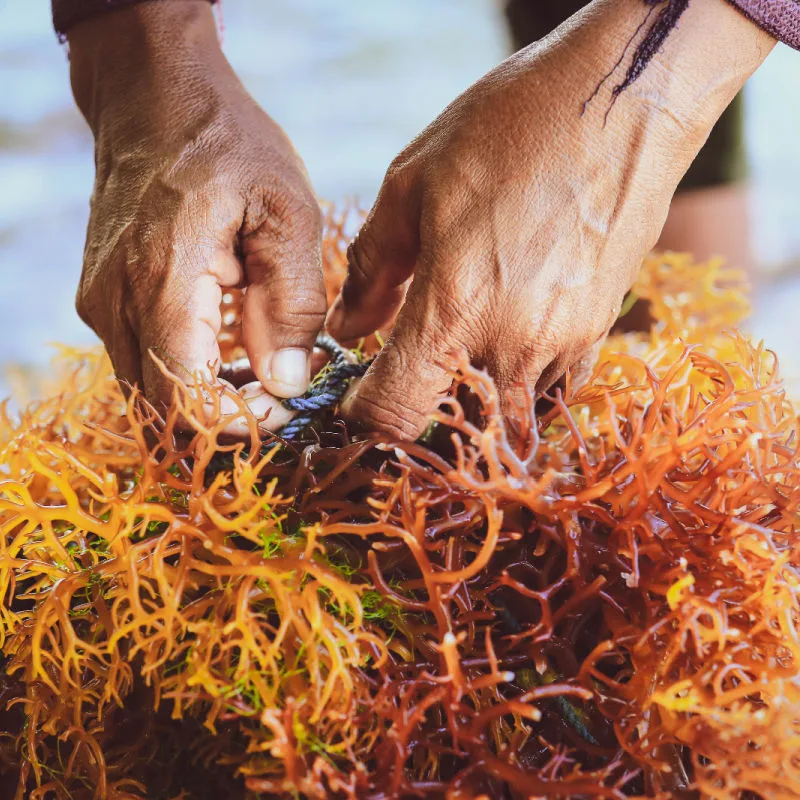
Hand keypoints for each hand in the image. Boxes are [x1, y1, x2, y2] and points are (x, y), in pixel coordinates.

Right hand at [68, 1, 324, 431]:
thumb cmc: (229, 147)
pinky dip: (191, 374)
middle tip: (284, 390)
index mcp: (162, 285)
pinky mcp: (103, 300)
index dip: (241, 422)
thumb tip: (288, 383)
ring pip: (152, 394)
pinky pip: (145, 363)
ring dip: (211, 399)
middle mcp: (116, 305)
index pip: (187, 403)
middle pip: (165, 412)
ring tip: (267, 367)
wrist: (154, 96)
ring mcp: (101, 304)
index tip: (289, 403)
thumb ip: (290, 305)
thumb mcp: (286, 214)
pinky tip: (233, 348)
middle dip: (230, 417)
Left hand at [327, 0, 772, 438]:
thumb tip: (346, 328)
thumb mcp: (413, 184)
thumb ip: (371, 270)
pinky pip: (551, 392)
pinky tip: (505, 349)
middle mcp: (511, 345)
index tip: (359, 396)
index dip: (365, 417)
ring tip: (455, 359)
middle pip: (453, 431)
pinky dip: (519, 388)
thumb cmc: (510, 128)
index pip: (396, 414)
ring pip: (505, 419)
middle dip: (420, 414)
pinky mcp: (597, 333)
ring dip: (472, 405)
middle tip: (405, 376)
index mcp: (453, 309)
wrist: (625, 100)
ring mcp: (562, 344)